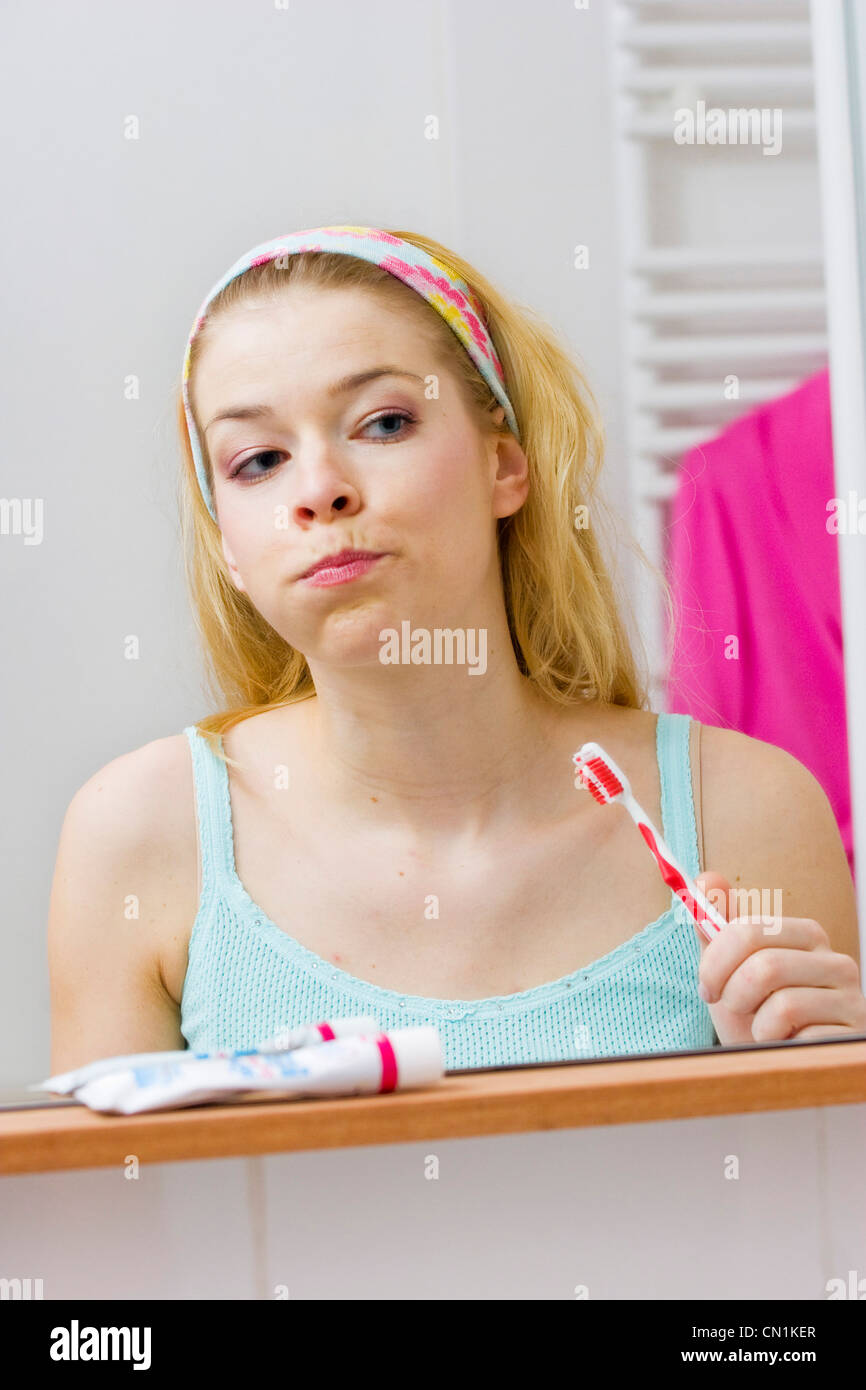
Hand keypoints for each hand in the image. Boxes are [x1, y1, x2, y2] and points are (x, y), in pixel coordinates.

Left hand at [692, 872, 865, 1045]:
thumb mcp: (728, 968)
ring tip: (764, 1030)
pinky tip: (788, 1045)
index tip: (708, 988)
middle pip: (765, 966)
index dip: (715, 963)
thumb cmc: (754, 1011)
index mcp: (805, 935)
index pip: (749, 931)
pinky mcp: (853, 1036)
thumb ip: (716, 924)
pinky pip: (804, 1040)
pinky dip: (782, 1048)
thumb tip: (707, 878)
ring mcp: (850, 1000)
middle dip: (734, 995)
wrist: (781, 1060)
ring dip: (758, 1026)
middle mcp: (836, 961)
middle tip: (733, 1010)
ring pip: (784, 1005)